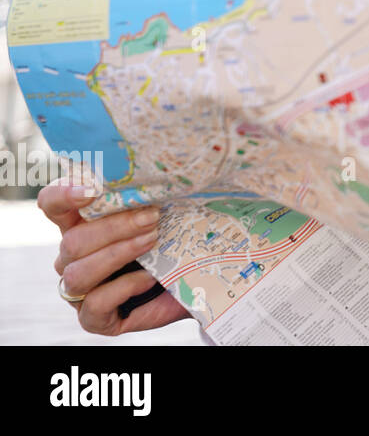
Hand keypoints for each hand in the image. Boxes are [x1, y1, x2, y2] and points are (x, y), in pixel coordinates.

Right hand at [38, 182, 188, 335]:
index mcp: (79, 225)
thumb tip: (162, 173)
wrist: (193, 283)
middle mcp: (72, 257)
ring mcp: (79, 289)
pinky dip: (124, 286)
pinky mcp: (93, 318)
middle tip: (152, 217)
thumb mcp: (162, 213)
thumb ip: (147, 196)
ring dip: (118, 253)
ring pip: (79, 272)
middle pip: (72, 241)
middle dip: (115, 227)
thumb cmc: (173, 240)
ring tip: (152, 241)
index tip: (93, 190)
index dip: (63, 195)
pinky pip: (95, 303)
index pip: (52, 204)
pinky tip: (149, 277)